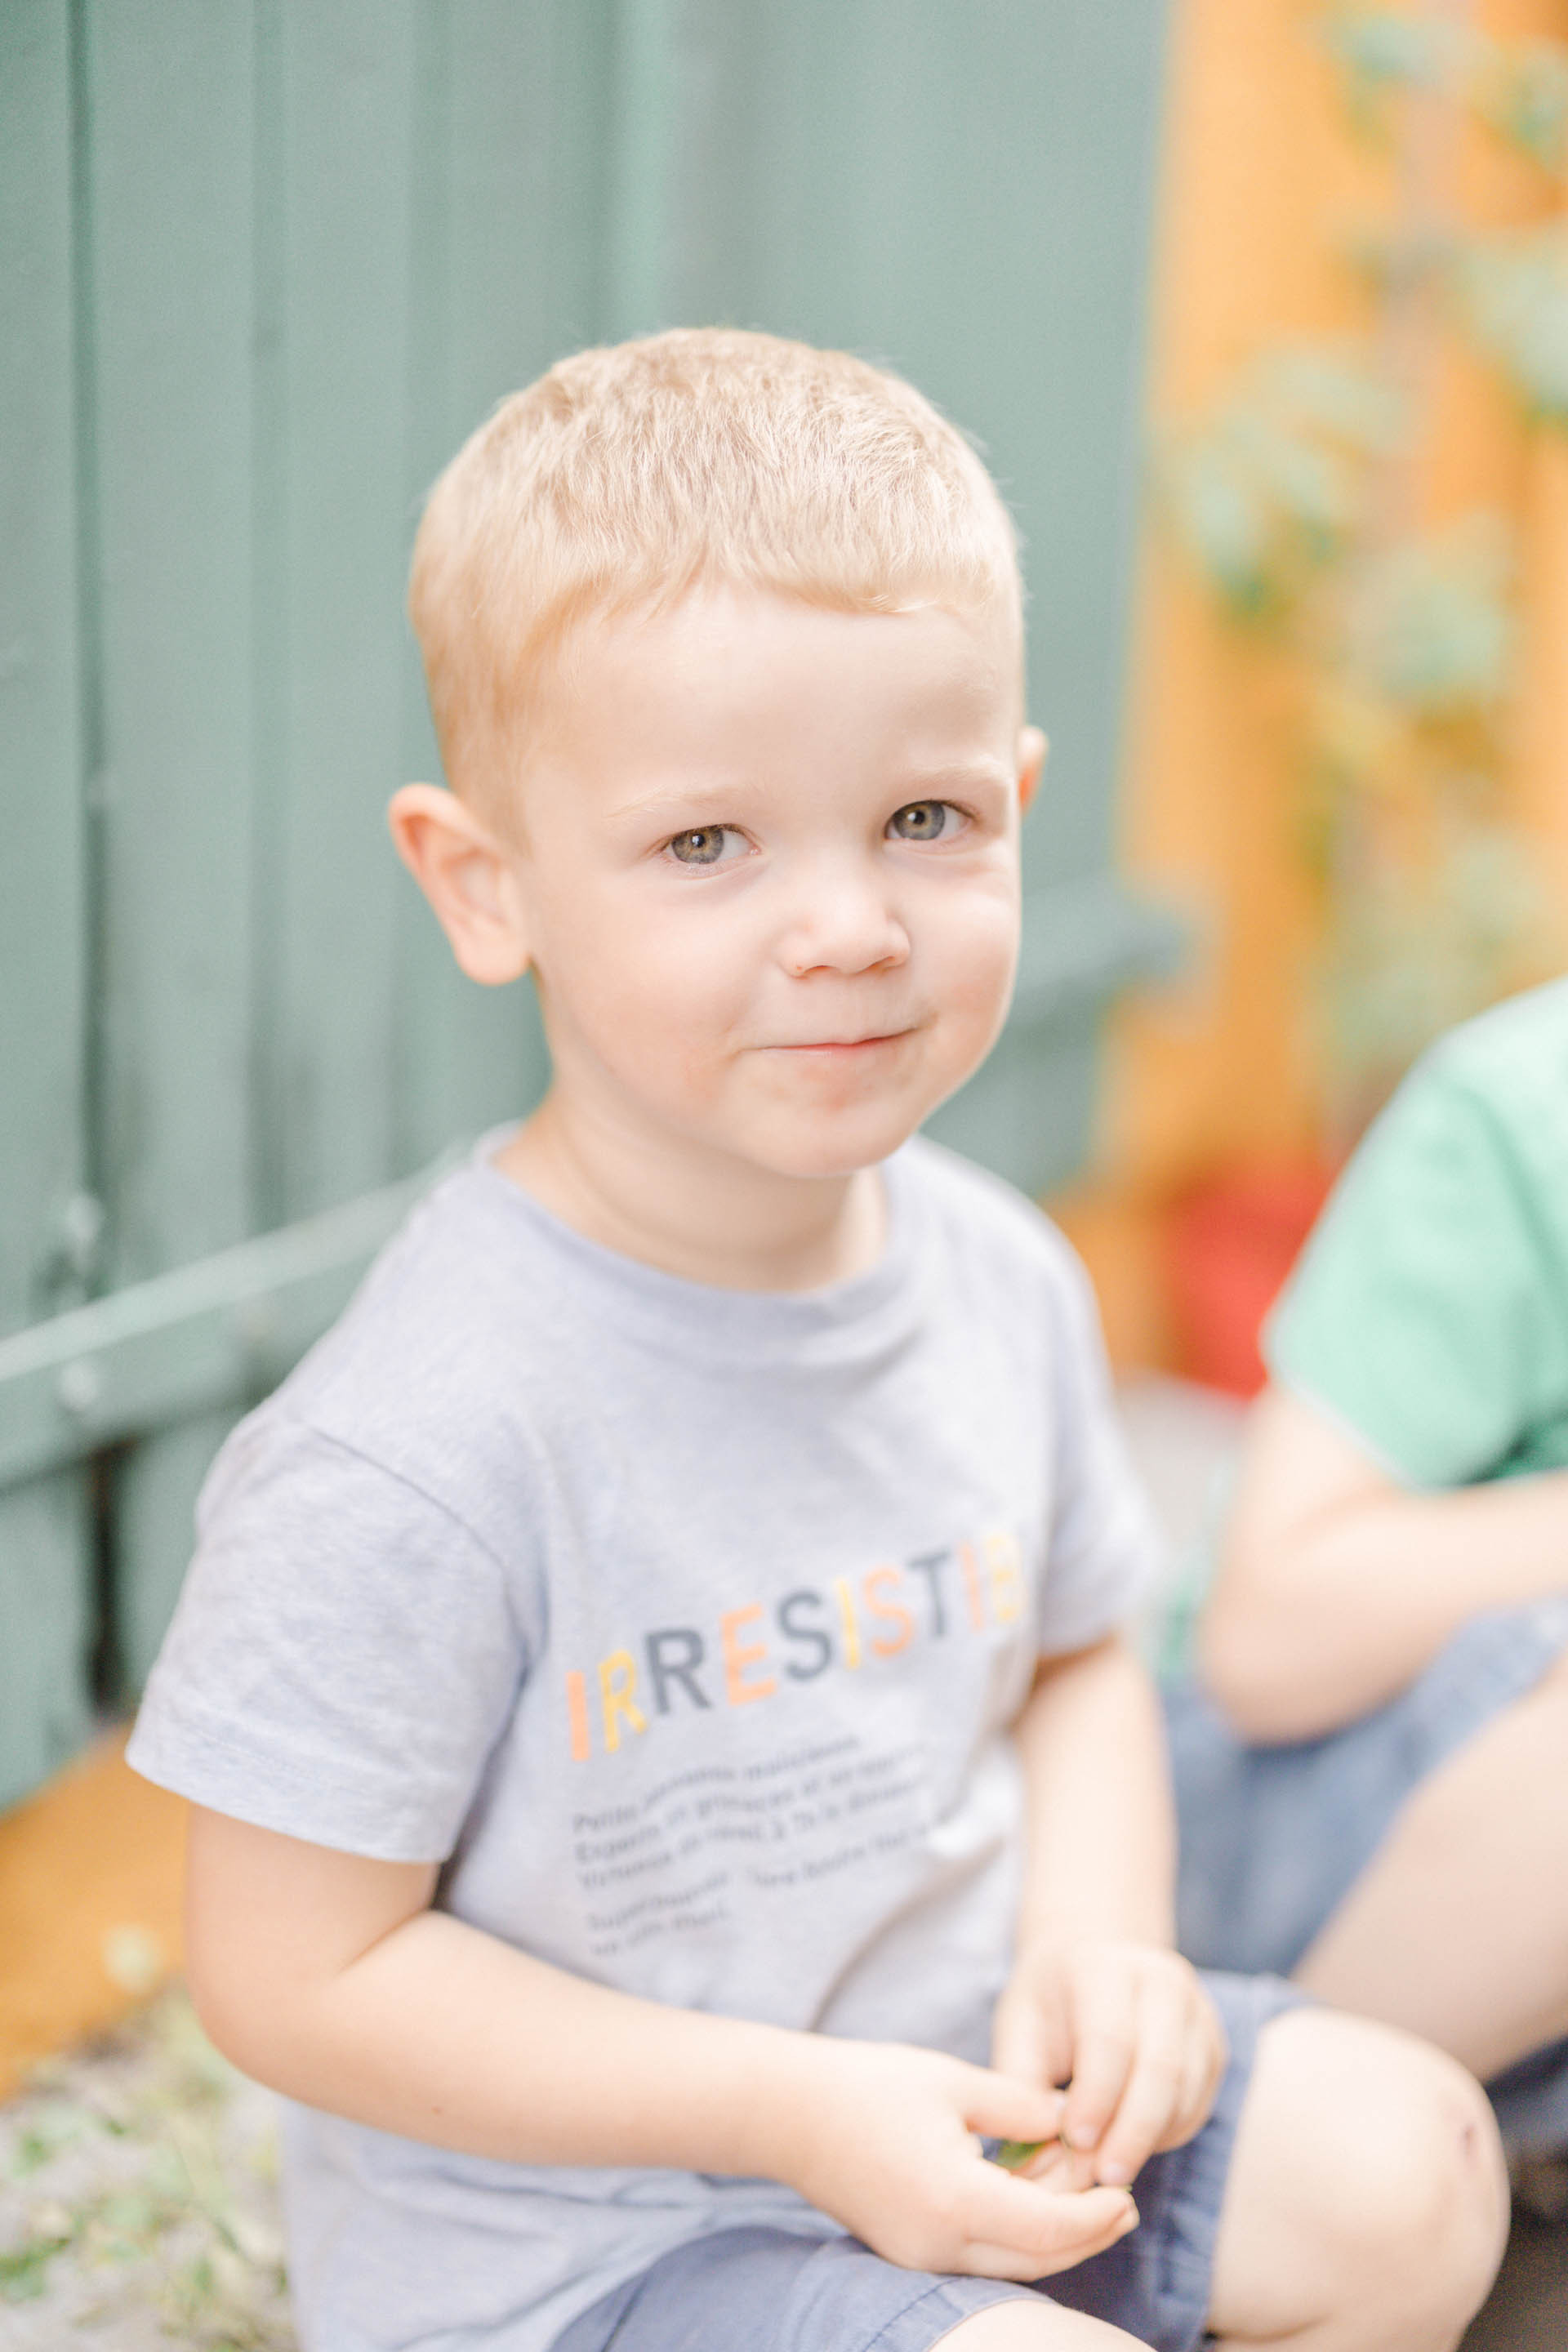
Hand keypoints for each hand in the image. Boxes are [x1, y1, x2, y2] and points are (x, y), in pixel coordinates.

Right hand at [775, 2037, 1138, 2281]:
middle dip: (1088, 2236)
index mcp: (954, 2199)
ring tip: (1092, 2206)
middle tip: (1126, 2206)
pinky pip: (981, 2259)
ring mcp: (919, 2256)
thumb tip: (1068, 2122)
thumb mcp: (954, 2079)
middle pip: (1037, 2260)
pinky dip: (1017, 2239)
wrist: (789, 2112)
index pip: (1049, 2229)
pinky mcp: (907, 2251)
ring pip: (1011, 2267)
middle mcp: (938, 2244)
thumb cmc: (868, 2085)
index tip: (1128, 2195)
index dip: (1096, 2217)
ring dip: (1056, 2241)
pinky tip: (1036, 2204)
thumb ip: (1020, 2105)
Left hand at [991, 1939, 1225, 2189]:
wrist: (1091, 1965)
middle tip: (1105, 2176)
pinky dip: (1171, 2132)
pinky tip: (1137, 2145)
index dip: (1096, 2096)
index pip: (1111, 2038)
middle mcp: (1159, 1980)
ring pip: (1187, 2088)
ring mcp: (1195, 2009)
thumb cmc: (1049, 2006)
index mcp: (1103, 1968)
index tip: (1075, 2141)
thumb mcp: (1019, 2031)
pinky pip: (1201, 2099)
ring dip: (1152, 2137)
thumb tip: (1047, 2151)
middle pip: (1161, 2066)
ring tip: (1114, 2166)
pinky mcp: (1213, 2042)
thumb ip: (1025, 2088)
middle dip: (1132, 2131)